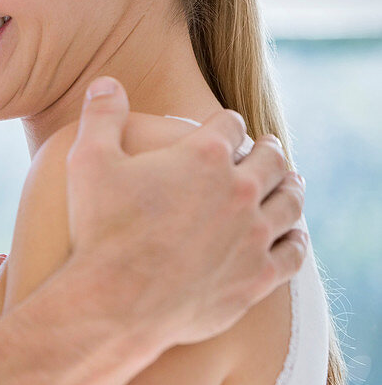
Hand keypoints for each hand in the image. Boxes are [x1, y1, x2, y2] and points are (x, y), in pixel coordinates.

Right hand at [66, 77, 305, 347]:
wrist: (115, 302)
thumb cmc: (98, 230)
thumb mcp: (87, 162)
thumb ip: (101, 116)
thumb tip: (106, 82)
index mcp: (204, 156)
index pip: (230, 125)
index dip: (226, 124)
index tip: (225, 129)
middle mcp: (240, 190)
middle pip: (270, 159)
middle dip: (268, 150)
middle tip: (268, 150)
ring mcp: (254, 235)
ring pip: (289, 202)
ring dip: (290, 188)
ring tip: (289, 184)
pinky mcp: (258, 276)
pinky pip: (293, 252)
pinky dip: (296, 239)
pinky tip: (293, 236)